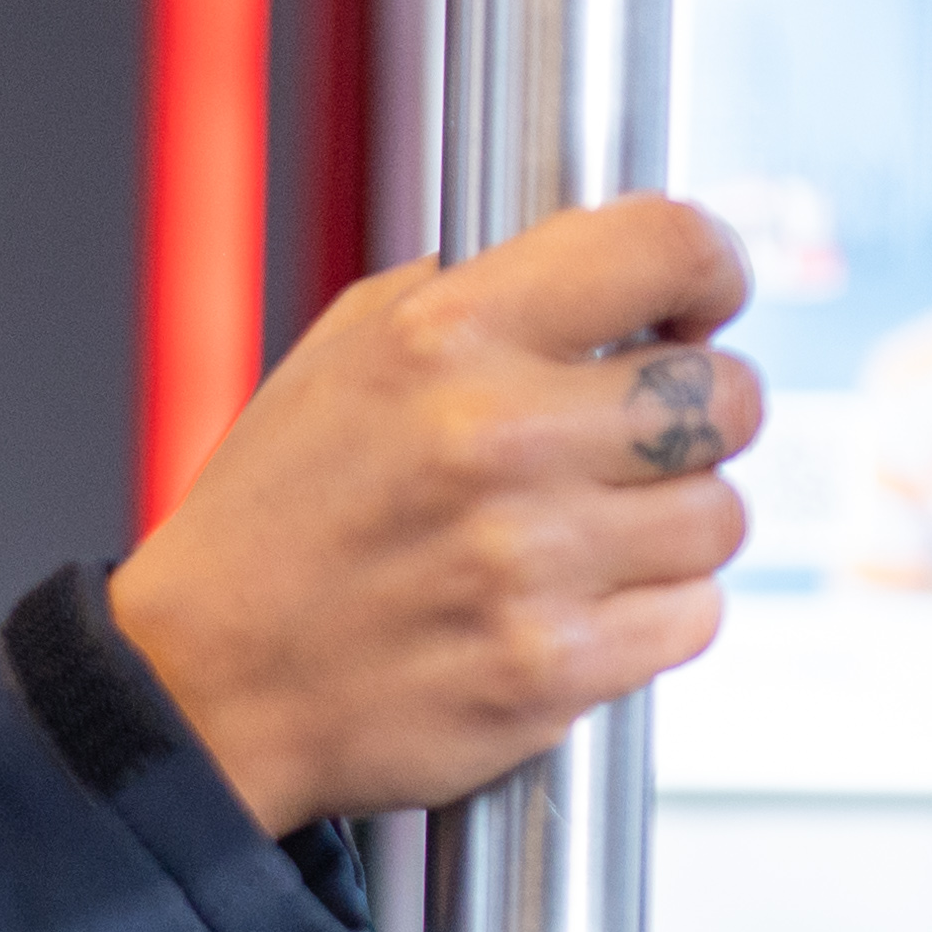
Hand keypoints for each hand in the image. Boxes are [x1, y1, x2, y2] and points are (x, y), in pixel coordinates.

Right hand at [105, 196, 762, 831]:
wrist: (205, 683)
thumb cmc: (275, 519)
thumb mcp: (345, 353)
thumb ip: (477, 297)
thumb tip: (611, 276)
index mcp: (448, 333)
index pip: (663, 248)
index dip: (711, 268)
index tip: (704, 300)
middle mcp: (499, 437)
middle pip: (726, 396)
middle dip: (700, 414)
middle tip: (642, 437)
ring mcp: (532, 561)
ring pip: (719, 516)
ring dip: (675, 524)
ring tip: (592, 533)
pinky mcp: (553, 668)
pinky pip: (692, 617)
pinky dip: (655, 613)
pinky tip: (579, 601)